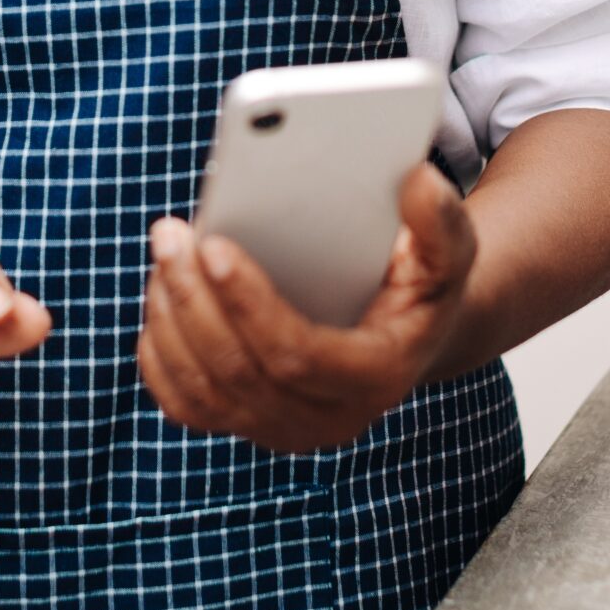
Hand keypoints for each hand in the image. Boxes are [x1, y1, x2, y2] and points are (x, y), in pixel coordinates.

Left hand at [136, 162, 476, 453]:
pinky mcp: (243, 425)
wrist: (401, 333)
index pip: (296, 356)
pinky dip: (160, 353)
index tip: (214, 246)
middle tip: (169, 233)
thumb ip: (442, 218)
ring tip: (165, 250)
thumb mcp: (449, 249)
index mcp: (374, 379)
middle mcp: (325, 420)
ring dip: (170, 316)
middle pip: (237, 371)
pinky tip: (160, 295)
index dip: (250, 305)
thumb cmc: (422, 284)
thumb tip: (415, 179)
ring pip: (202, 388)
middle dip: (193, 297)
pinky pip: (183, 403)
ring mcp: (280, 430)